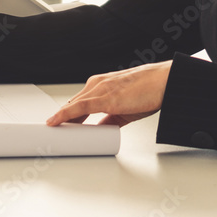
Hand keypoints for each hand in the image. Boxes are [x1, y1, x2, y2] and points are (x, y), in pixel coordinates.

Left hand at [46, 60, 172, 126]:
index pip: (78, 102)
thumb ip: (111, 119)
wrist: (164, 82)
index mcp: (100, 85)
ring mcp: (99, 90)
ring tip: (52, 133)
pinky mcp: (104, 98)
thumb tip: (101, 130)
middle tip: (54, 133)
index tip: (60, 127)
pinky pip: (78, 108)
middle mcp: (96, 85)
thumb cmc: (149, 91)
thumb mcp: (126, 109)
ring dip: (60, 120)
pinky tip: (54, 122)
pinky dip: (64, 115)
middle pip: (72, 105)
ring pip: (72, 106)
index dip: (67, 116)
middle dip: (61, 120)